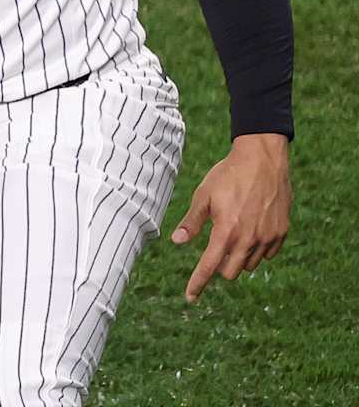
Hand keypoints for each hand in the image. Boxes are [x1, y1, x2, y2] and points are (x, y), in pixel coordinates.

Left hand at [170, 132, 289, 303]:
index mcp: (226, 231)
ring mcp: (268, 238)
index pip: (209, 266)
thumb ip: (191, 222)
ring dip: (238, 257)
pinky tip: (251, 230)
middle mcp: (249, 239)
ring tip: (234, 231)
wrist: (263, 160)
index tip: (190, 297)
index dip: (198, 283)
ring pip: (249, 265)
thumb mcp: (203, 196)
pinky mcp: (281, 233)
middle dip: (219, 266)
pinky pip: (267, 254)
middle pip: (230, 272)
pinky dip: (256, 249)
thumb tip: (176, 242)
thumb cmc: (228, 175)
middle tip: (215, 245)